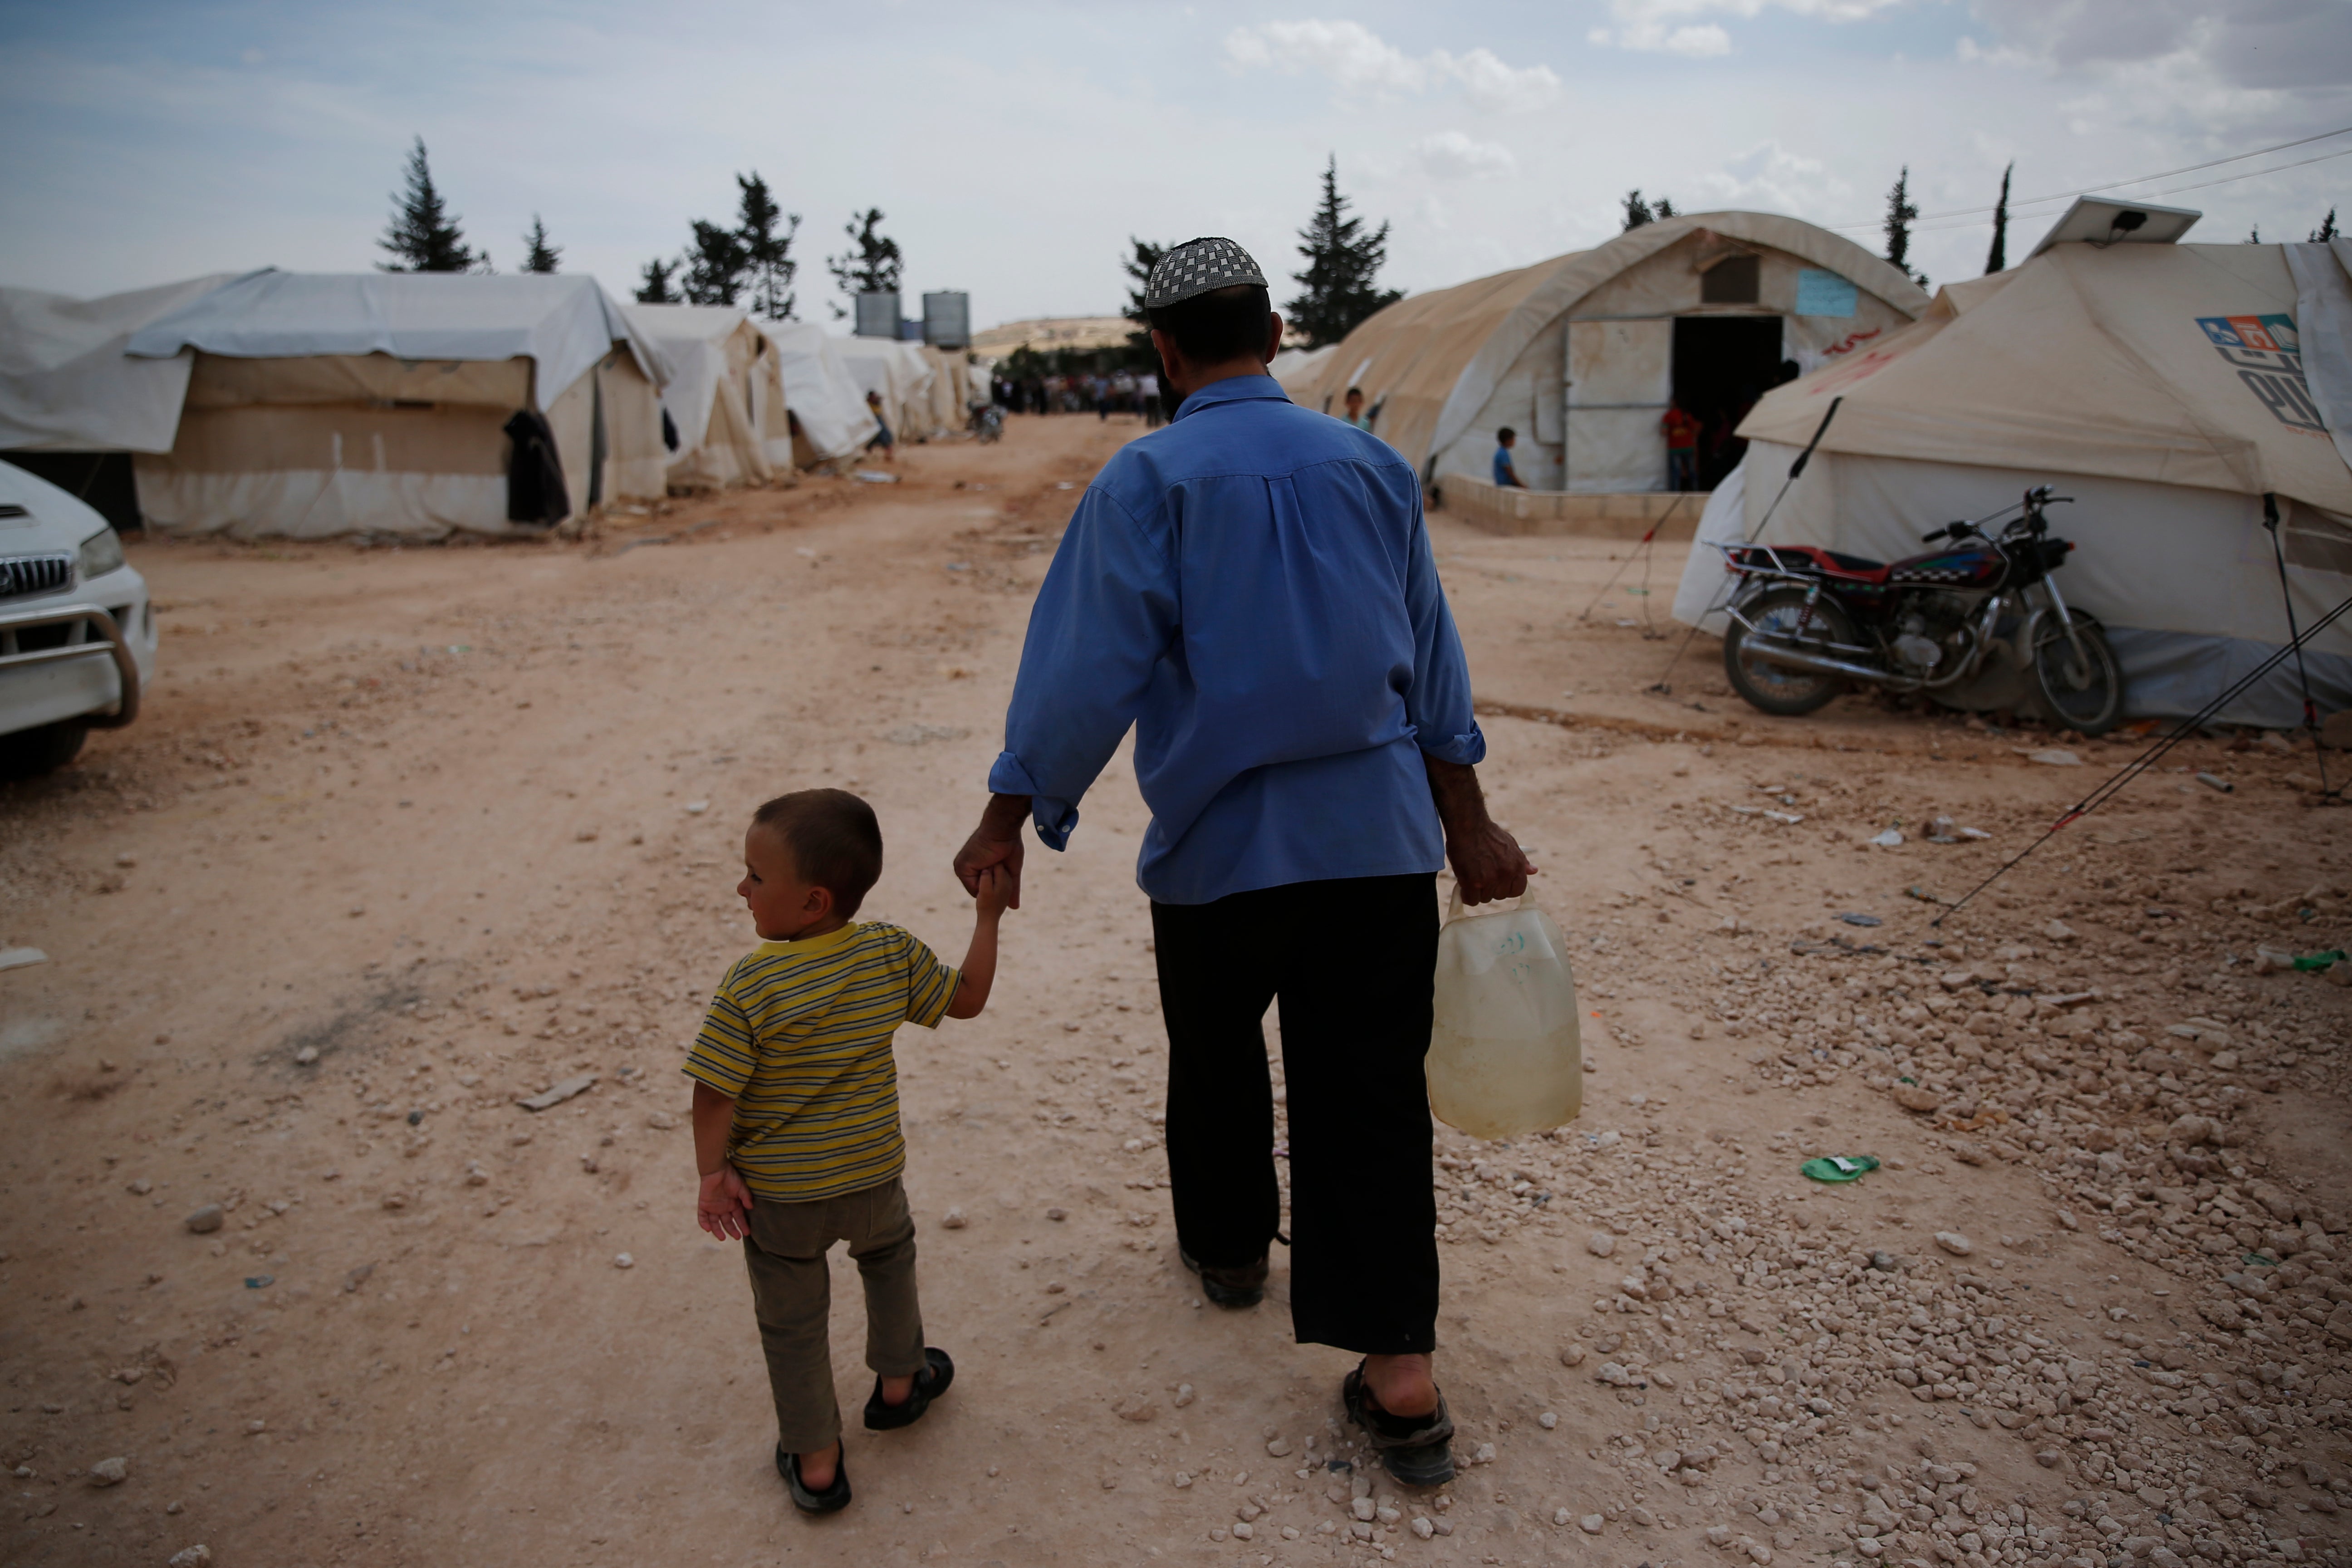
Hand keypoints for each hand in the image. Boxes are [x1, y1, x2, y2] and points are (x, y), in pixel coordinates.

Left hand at [696, 1164, 753, 1240]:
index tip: (747, 1233)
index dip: (743, 1225)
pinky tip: (708, 1229)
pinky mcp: (703, 1205)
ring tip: (723, 1238)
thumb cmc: (731, 1176)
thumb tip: (750, 1207)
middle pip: (727, 1222)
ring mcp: (713, 1207)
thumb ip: (746, 1197)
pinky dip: (704, 1223)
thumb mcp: (741, 1187)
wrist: (717, 1169)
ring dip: (718, 1231)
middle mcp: (723, 1208)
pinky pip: (702, 1217)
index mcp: (733, 1204)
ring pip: (714, 1223)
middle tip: (737, 1237)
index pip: (738, 1218)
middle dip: (732, 1230)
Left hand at [953, 794, 1028, 909]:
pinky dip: (987, 878)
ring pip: (980, 890)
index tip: (1003, 866)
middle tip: (1000, 862)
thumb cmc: (1008, 844)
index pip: (985, 888)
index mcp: (975, 868)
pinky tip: (991, 862)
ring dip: (992, 880)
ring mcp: (962, 868)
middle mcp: (966, 869)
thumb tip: (1015, 907)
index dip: (998, 885)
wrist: (1003, 828)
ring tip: (996, 860)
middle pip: (982, 891)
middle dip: (995, 884)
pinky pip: (976, 886)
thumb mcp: (1010, 872)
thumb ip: (1011, 889)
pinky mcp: (962, 867)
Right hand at [971, 862, 1012, 918]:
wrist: (990, 919)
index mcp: (1004, 880)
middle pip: (999, 867)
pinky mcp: (1006, 888)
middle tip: (984, 880)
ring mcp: (1008, 885)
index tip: (982, 872)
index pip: (997, 864)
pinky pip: (999, 878)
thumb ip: (986, 878)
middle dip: (991, 869)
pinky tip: (988, 886)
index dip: (988, 866)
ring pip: (1000, 872)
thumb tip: (986, 869)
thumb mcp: (984, 891)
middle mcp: (1008, 881)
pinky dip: (994, 879)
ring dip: (992, 874)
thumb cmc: (986, 905)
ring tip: (985, 884)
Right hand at [1422, 757, 1532, 905]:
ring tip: (1471, 875)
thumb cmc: (1487, 833)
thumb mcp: (1510, 844)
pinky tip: (1464, 884)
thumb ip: (1521, 861)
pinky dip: (1466, 895)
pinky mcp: (1472, 882)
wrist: (1468, 825)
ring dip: (1477, 891)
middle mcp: (1506, 874)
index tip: (1497, 883)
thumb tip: (1533, 871)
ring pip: (1484, 899)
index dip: (1506, 888)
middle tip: (1480, 875)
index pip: (1517, 891)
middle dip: (1490, 888)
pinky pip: (1470, 900)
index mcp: (1517, 866)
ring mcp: (1489, 879)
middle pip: (1499, 896)